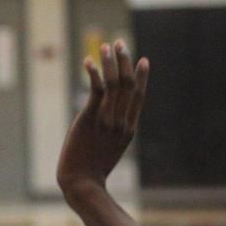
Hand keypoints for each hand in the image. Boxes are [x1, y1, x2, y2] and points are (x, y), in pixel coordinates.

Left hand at [56, 40, 148, 206]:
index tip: (143, 60)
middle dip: (125, 61)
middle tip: (121, 43)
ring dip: (110, 62)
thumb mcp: (110, 150)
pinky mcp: (89, 119)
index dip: (141, 77)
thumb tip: (111, 124)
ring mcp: (106, 120)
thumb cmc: (92, 169)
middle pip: (128, 85)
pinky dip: (94, 74)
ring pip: (113, 84)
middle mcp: (121, 121)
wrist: (82, 182)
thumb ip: (114, 134)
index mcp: (129, 129)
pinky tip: (89, 62)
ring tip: (106, 45)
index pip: (138, 96)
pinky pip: (95, 91)